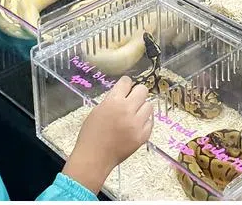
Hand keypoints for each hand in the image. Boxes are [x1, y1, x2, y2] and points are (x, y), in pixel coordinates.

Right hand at [62, 78, 153, 192]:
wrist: (94, 158)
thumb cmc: (91, 135)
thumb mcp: (97, 111)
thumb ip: (111, 100)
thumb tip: (123, 92)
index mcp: (113, 102)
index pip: (126, 82)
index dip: (125, 85)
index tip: (124, 89)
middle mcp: (127, 110)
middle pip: (142, 90)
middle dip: (136, 93)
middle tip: (131, 100)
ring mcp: (137, 124)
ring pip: (149, 106)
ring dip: (141, 108)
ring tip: (133, 115)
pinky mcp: (143, 136)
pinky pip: (150, 122)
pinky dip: (144, 123)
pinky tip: (135, 126)